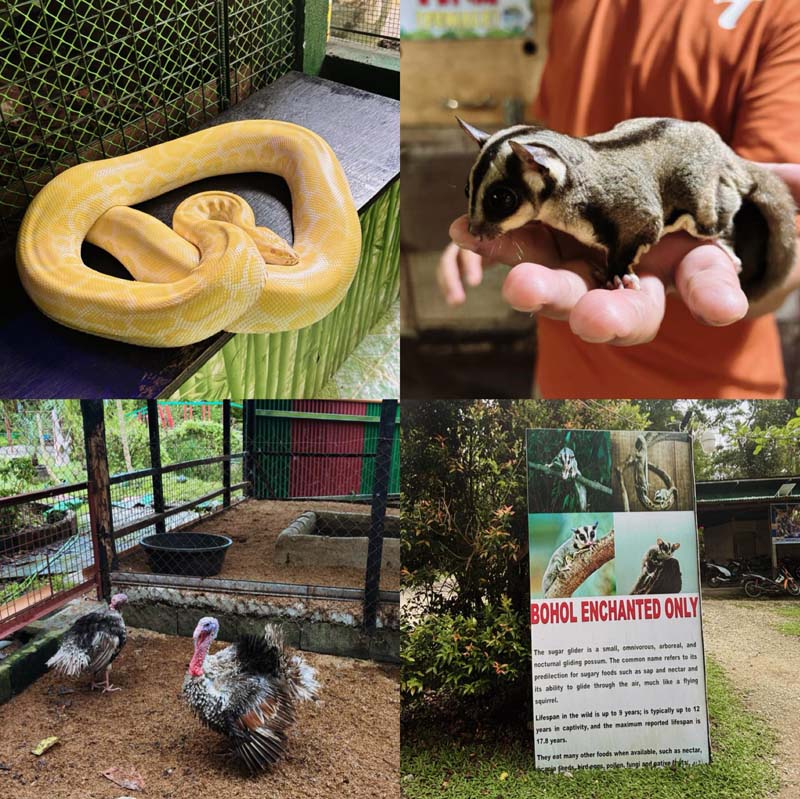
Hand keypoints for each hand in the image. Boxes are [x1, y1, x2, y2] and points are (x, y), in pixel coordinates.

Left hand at [438, 163, 799, 345]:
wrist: (633, 199)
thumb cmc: (687, 207)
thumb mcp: (725, 204)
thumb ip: (763, 195)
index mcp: (670, 278)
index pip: (698, 289)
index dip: (710, 296)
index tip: (722, 308)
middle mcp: (618, 283)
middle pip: (611, 308)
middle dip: (602, 315)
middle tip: (591, 318)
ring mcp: (574, 266)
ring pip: (558, 284)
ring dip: (537, 282)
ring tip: (518, 281)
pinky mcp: (535, 242)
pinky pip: (513, 243)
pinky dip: (492, 239)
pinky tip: (467, 230)